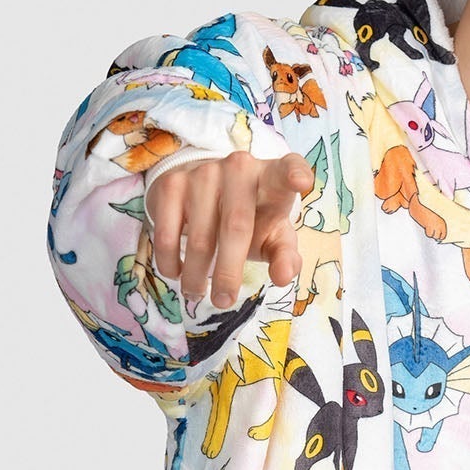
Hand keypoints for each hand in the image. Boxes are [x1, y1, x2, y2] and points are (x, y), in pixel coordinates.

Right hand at [145, 150, 312, 303]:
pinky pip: (167, 232)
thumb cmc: (249, 217)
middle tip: (224, 301)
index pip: (288, 170)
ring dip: (196, 274)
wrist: (201, 188)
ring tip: (197, 294)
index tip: (302, 183)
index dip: (295, 174)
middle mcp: (239, 168)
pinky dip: (170, 261)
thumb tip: (284, 277)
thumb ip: (284, 255)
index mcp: (272, 179)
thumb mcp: (272, 235)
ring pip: (199, 236)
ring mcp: (203, 173)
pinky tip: (176, 273)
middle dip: (228, 272)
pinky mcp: (171, 183)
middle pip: (236, 226)